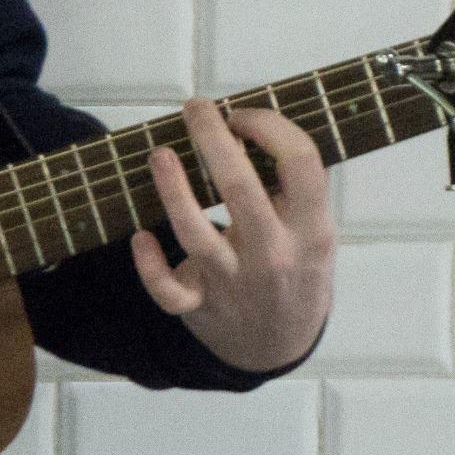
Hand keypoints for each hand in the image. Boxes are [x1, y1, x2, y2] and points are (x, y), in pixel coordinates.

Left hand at [127, 98, 334, 373]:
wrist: (279, 346)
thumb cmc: (294, 269)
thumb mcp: (314, 233)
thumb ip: (293, 190)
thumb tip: (249, 126)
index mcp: (312, 230)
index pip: (300, 163)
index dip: (270, 126)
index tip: (243, 115)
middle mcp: (274, 255)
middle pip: (241, 187)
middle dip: (212, 138)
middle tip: (195, 107)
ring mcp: (234, 283)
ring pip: (195, 234)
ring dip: (172, 190)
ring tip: (159, 154)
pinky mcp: (199, 306)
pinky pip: (167, 289)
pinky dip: (149, 264)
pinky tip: (140, 237)